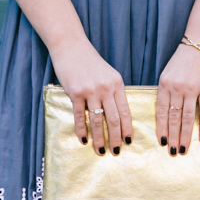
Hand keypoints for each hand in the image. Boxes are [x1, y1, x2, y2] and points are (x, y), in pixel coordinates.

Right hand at [48, 38, 132, 155]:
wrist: (71, 46)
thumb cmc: (89, 62)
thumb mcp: (108, 75)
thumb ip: (113, 92)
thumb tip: (116, 116)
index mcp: (117, 84)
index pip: (125, 111)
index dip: (127, 129)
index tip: (128, 142)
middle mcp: (106, 88)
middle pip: (113, 120)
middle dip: (115, 138)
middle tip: (115, 152)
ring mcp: (91, 90)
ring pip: (97, 120)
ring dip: (99, 138)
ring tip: (100, 150)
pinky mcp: (76, 92)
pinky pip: (80, 116)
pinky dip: (81, 130)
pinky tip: (83, 140)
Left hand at [156, 40, 199, 155]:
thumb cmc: (185, 58)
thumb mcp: (169, 73)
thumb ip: (167, 91)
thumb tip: (165, 112)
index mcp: (164, 85)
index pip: (160, 112)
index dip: (161, 129)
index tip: (162, 142)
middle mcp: (176, 88)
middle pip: (173, 118)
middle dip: (173, 137)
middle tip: (173, 152)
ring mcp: (191, 88)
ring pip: (187, 117)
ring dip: (185, 135)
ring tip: (184, 148)